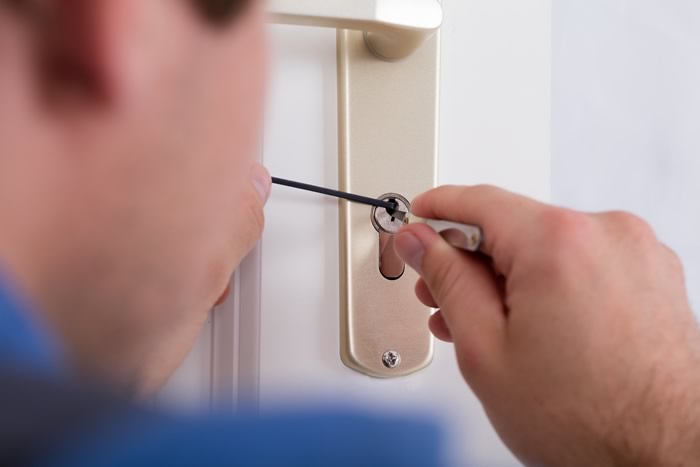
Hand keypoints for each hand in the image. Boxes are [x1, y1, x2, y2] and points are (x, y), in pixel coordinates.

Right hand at [395, 185, 699, 466]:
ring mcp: (637, 253)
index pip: (479, 201)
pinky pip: (582, 262)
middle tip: (438, 292)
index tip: (416, 222)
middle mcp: (608, 233)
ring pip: (547, 246)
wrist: (665, 457)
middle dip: (469, 258)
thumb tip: (421, 242)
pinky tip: (525, 322)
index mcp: (561, 241)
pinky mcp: (652, 275)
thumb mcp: (486, 348)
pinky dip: (548, 283)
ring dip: (507, 275)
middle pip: (514, 224)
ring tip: (479, 320)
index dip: (435, 211)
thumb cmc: (589, 420)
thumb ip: (446, 280)